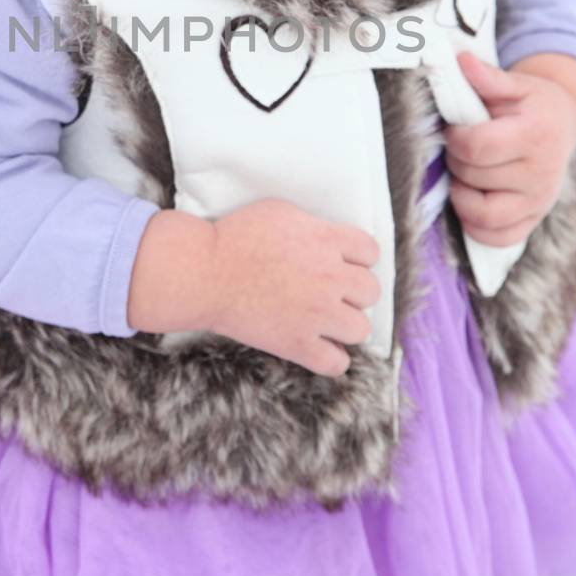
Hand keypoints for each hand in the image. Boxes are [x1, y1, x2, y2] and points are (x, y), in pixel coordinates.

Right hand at [205, 197, 381, 377]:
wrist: (205, 272)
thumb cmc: (236, 236)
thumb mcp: (282, 212)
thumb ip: (315, 226)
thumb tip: (329, 239)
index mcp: (326, 241)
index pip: (370, 252)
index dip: (359, 258)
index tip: (344, 263)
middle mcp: (330, 278)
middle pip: (370, 291)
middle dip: (355, 292)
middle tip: (334, 293)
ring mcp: (316, 314)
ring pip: (361, 329)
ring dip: (347, 325)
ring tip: (329, 321)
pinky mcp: (298, 344)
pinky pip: (336, 363)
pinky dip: (333, 359)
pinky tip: (321, 348)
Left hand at [442, 51, 575, 246]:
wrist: (563, 124)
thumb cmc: (533, 103)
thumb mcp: (516, 84)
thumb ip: (487, 77)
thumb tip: (461, 61)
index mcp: (536, 134)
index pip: (478, 147)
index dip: (454, 138)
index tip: (454, 129)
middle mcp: (542, 173)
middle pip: (474, 177)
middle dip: (456, 160)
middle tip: (460, 147)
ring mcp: (540, 201)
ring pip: (483, 214)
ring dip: (461, 194)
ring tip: (464, 173)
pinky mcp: (534, 220)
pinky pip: (498, 238)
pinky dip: (476, 226)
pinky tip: (472, 200)